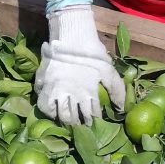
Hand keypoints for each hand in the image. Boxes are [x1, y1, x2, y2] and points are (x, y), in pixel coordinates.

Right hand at [35, 5, 124, 123]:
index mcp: (89, 91)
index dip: (95, 122)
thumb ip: (117, 90)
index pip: (93, 115)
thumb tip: (120, 110)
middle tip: (83, 128)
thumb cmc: (92, 52)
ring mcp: (57, 90)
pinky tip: (55, 112)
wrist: (72, 35)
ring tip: (70, 123)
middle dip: (80, 125)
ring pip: (60, 115)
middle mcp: (72, 93)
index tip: (96, 125)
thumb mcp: (108, 69)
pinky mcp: (44, 84)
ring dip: (66, 122)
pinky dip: (49, 112)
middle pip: (75, 119)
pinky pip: (44, 105)